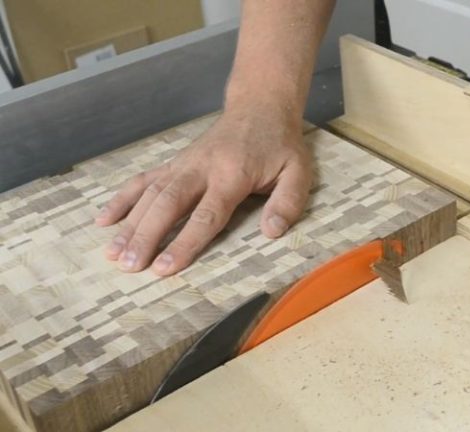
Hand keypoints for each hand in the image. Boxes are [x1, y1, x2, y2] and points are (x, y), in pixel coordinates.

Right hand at [95, 111, 311, 274]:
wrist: (260, 107)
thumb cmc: (280, 145)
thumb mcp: (298, 172)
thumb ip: (288, 202)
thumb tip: (271, 232)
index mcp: (232, 175)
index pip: (206, 214)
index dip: (185, 242)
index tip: (165, 268)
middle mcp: (201, 168)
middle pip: (168, 204)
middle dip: (147, 236)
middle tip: (129, 266)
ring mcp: (184, 163)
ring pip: (150, 193)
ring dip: (130, 223)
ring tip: (112, 253)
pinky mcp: (175, 162)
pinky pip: (144, 179)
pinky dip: (122, 198)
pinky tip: (103, 220)